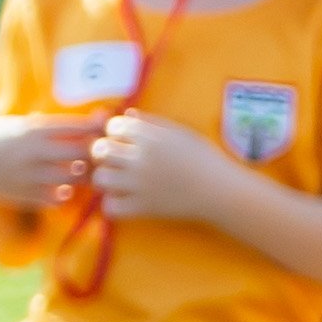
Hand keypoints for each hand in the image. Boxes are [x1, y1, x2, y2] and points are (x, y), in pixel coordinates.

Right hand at [0, 111, 102, 214]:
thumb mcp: (19, 124)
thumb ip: (51, 124)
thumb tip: (96, 116)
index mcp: (33, 129)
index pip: (77, 126)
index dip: (97, 126)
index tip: (106, 126)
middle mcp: (35, 152)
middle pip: (83, 152)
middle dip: (97, 152)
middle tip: (102, 152)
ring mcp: (32, 175)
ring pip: (76, 177)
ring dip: (86, 174)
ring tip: (85, 170)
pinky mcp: (28, 195)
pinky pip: (60, 198)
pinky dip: (67, 193)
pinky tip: (65, 187)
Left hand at [81, 109, 248, 219]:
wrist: (221, 191)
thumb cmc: (205, 159)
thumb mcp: (182, 133)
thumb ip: (153, 122)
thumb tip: (128, 114)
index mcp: (150, 137)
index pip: (113, 126)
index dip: (116, 132)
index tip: (126, 141)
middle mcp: (141, 158)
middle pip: (100, 150)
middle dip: (103, 153)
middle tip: (115, 160)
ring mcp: (140, 184)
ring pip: (101, 178)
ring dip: (106, 179)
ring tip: (118, 181)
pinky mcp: (143, 207)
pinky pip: (111, 207)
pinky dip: (113, 205)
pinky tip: (124, 200)